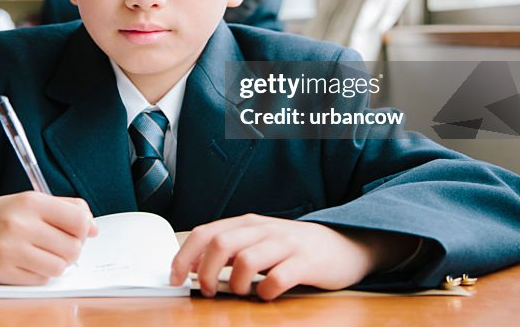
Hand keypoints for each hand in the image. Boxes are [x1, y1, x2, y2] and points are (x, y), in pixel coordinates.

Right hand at [0, 192, 98, 284]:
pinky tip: (25, 264)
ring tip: (40, 255)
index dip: (83, 229)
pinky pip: (39, 280)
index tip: (75, 231)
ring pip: (59, 267)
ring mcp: (10, 250)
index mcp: (31, 202)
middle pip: (73, 247)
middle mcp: (21, 224)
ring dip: (55, 264)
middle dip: (70, 249)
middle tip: (55, 245)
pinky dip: (38, 275)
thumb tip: (94, 228)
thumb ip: (63, 210)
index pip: (79, 219)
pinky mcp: (2, 272)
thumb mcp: (27, 202)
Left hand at [169, 214, 416, 300]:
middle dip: (205, 271)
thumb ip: (232, 250)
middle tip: (207, 291)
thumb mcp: (261, 241)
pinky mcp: (306, 262)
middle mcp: (264, 229)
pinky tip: (268, 295)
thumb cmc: (295, 248)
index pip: (205, 233)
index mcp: (247, 223)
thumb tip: (195, 270)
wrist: (345, 245)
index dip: (184, 256)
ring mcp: (286, 244)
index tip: (175, 278)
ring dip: (235, 284)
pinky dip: (266, 291)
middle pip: (220, 243)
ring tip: (241, 292)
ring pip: (246, 260)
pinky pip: (277, 278)